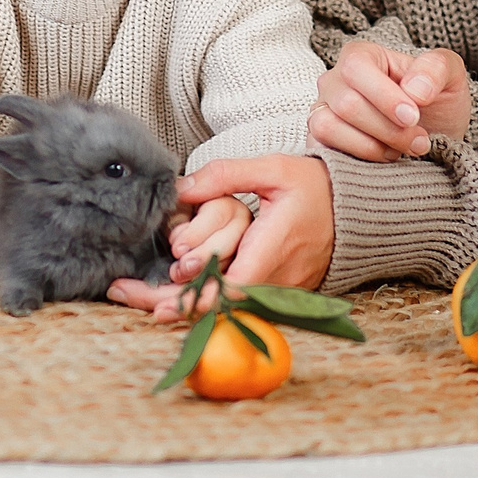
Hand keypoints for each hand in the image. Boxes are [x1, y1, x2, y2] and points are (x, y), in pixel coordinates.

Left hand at [109, 156, 333, 317]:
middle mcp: (274, 281)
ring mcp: (275, 292)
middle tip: (123, 295)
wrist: (355, 212)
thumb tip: (180, 188)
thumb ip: (226, 175)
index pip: (229, 289)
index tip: (157, 307)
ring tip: (132, 296)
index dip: (193, 302)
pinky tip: (164, 295)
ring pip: (221, 307)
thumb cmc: (315, 187)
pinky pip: (233, 302)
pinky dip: (199, 301)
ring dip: (179, 305)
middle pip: (216, 305)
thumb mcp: (274, 169)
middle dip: (169, 306)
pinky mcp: (274, 293)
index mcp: (273, 251)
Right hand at [308, 40, 471, 160]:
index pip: (356, 68)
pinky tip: (384, 157)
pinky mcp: (320, 140)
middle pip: (347, 104)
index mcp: (361, 56)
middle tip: (419, 140)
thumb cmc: (437, 103)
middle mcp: (335, 81)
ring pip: (328, 127)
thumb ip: (436, 69)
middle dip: (388, 129)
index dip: (384, 96)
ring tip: (401, 149)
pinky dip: (357, 158)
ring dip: (372, 146)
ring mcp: (323, 110)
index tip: (413, 117)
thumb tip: (414, 90)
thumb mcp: (451, 77)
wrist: (433, 137)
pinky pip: (322, 149)